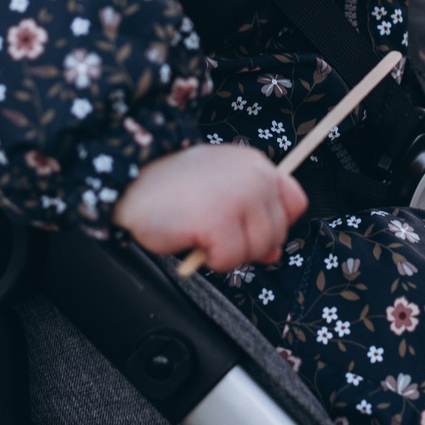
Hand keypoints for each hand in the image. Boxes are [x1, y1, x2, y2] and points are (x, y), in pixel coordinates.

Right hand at [112, 144, 307, 272]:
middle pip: (277, 233)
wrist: (129, 183)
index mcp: (256, 164)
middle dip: (249, 244)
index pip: (295, 201)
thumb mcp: (219, 191)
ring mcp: (240, 198)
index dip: (276, 223)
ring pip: (257, 250)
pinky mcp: (220, 221)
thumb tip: (273, 252)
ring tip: (202, 232)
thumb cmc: (170, 187)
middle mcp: (255, 177)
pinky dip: (211, 259)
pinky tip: (193, 238)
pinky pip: (230, 260)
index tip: (251, 228)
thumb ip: (251, 213)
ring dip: (229, 253)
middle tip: (216, 233)